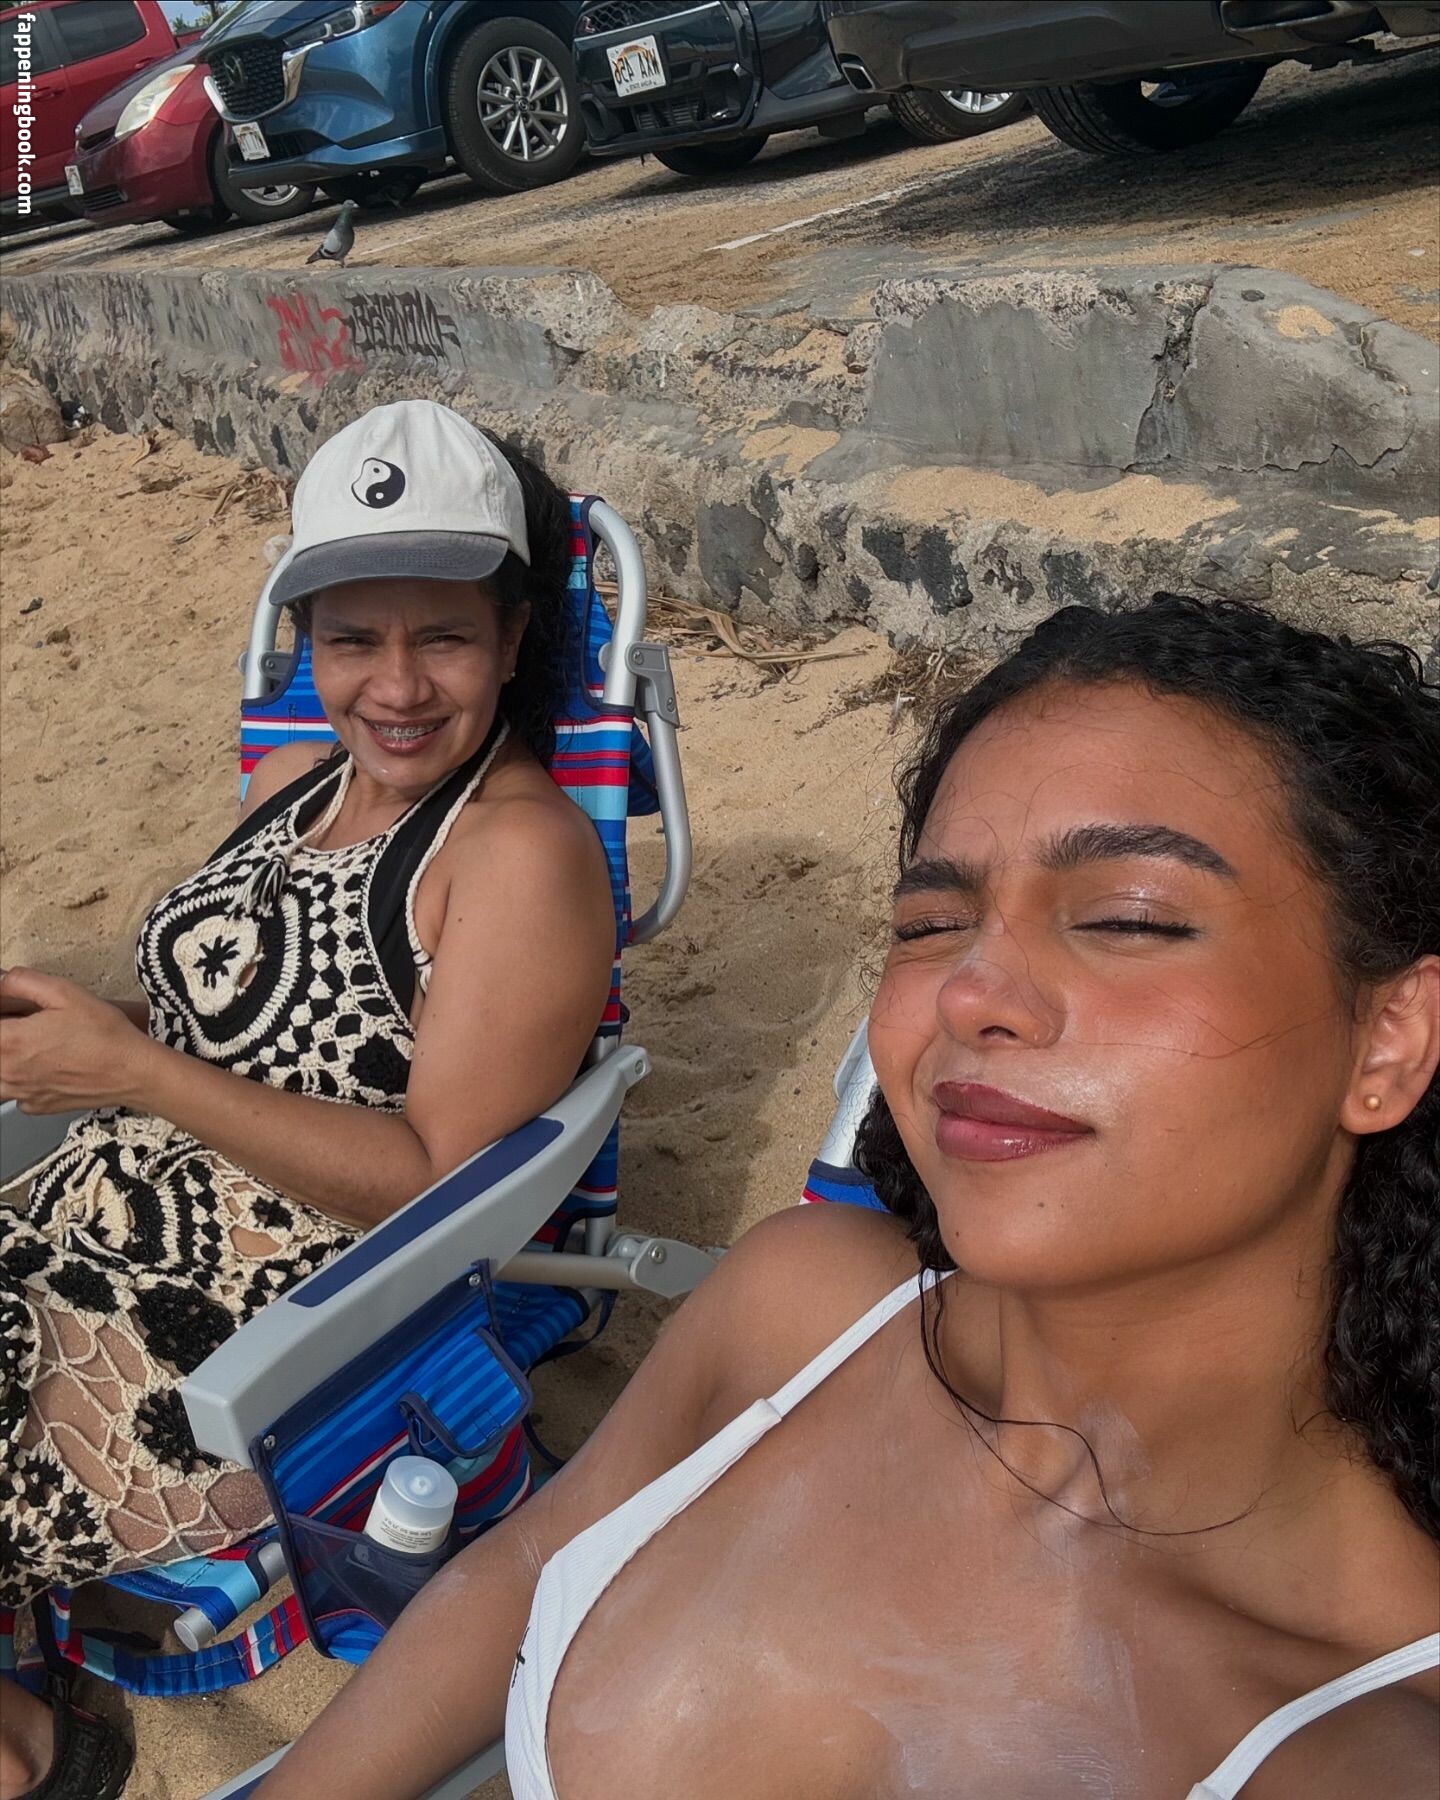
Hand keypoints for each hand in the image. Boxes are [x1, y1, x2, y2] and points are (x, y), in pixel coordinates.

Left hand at [0, 968, 154, 1112]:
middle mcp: (8, 1071)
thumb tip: (3, 983)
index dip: (2, 1013)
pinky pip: (15, 1093)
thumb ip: (22, 981)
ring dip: (9, 1059)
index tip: (13, 1013)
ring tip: (35, 1047)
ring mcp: (21, 1093)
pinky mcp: (36, 1106)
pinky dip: (22, 1080)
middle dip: (7, 1034)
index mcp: (10, 1040)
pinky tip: (46, 1067)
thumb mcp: (65, 991)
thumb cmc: (104, 1034)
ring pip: (0, 1075)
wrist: (132, 1072)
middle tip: (28, 1026)